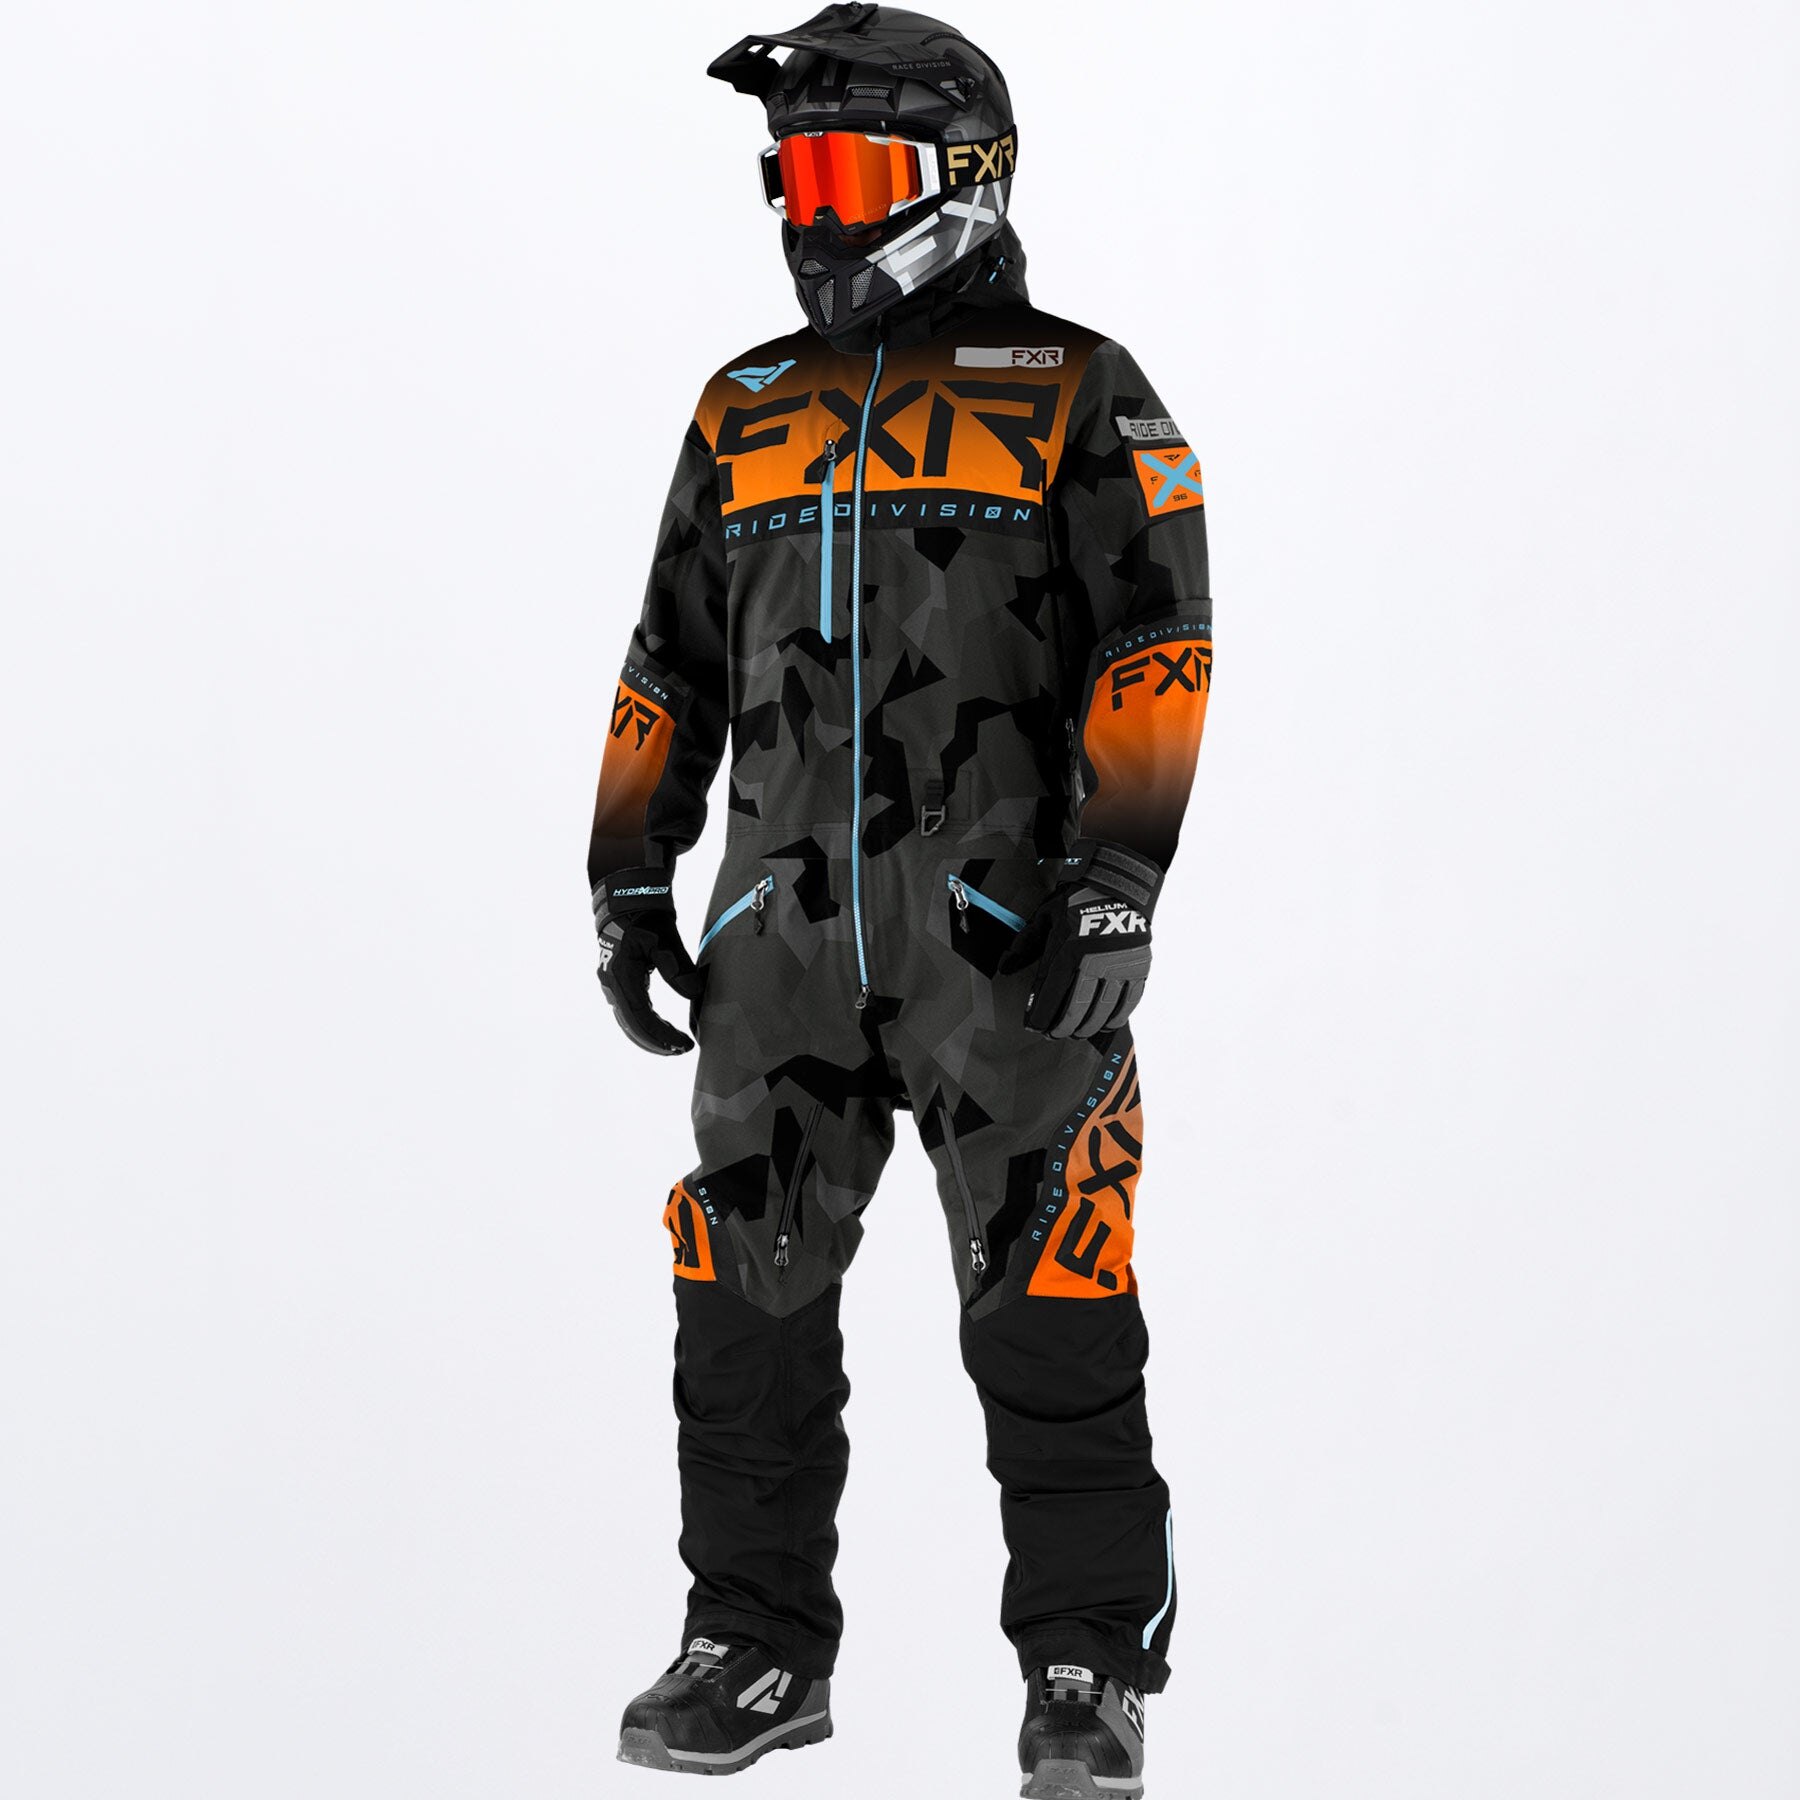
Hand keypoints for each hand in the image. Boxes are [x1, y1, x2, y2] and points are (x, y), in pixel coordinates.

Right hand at [593, 867, 702, 1054]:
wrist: (627, 902)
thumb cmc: (647, 918)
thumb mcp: (665, 939)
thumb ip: (679, 968)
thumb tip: (694, 994)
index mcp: (622, 976)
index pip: (640, 1017)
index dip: (661, 1036)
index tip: (683, 1044)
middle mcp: (612, 985)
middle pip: (632, 1026)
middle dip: (656, 1042)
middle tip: (682, 1050)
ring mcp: (613, 985)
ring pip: (629, 1023)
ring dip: (650, 1037)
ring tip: (675, 1047)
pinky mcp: (618, 984)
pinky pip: (629, 1013)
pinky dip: (646, 1026)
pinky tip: (662, 1032)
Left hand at [1000, 840, 1162, 1037]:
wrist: (1117, 885)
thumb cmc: (1076, 901)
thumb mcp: (1045, 918)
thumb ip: (1025, 945)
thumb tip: (1005, 968)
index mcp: (1067, 949)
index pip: (1050, 993)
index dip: (1040, 1015)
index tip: (1033, 1026)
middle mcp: (1093, 961)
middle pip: (1075, 1008)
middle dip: (1061, 1027)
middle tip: (1053, 1034)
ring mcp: (1118, 966)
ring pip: (1101, 1010)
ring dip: (1086, 1027)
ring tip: (1076, 1033)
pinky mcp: (1138, 967)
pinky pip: (1128, 1002)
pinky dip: (1115, 1018)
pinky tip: (1104, 1025)